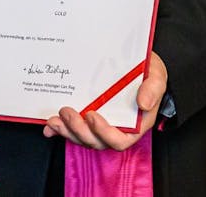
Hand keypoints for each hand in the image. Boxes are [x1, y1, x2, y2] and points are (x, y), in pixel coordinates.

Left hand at [43, 51, 167, 149]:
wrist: (137, 65)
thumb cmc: (148, 74)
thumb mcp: (156, 77)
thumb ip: (152, 89)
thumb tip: (144, 103)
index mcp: (135, 125)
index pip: (120, 140)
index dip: (104, 133)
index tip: (93, 116)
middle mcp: (116, 128)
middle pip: (96, 141)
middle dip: (79, 130)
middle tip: (67, 112)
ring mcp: (100, 124)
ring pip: (82, 137)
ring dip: (66, 131)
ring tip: (54, 120)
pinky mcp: (86, 118)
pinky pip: (72, 129)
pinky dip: (59, 130)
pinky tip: (49, 126)